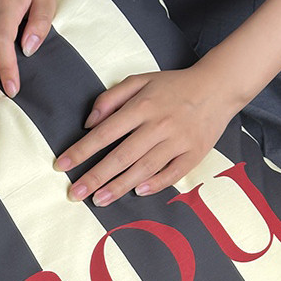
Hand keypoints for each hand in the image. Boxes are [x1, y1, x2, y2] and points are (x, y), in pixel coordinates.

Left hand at [53, 65, 237, 205]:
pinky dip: (155, 184)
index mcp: (142, 106)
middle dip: (95, 177)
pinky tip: (137, 192)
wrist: (218, 87)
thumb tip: (88, 123)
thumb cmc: (173, 86)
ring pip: (144, 168)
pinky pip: (172, 174)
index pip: (104, 133)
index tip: (62, 165)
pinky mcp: (194, 154)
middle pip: (121, 156)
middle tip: (75, 194)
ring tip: (98, 200)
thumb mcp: (140, 80)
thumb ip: (110, 98)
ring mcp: (178, 141)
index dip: (81, 151)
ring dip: (119, 186)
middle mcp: (159, 125)